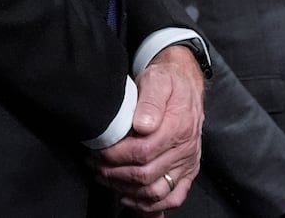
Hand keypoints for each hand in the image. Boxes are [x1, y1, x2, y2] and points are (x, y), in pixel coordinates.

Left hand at [92, 44, 204, 211]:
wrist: (186, 84)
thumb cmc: (168, 82)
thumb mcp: (157, 80)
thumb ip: (150, 101)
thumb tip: (142, 125)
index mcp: (178, 127)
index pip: (142, 152)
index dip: (116, 156)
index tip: (98, 152)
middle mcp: (185, 149)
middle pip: (146, 175)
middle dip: (115, 173)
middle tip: (95, 165)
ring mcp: (187, 163)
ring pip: (157, 191)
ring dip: (128, 191)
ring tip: (107, 180)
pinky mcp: (188, 172)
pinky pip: (173, 198)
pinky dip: (152, 206)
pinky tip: (131, 199)